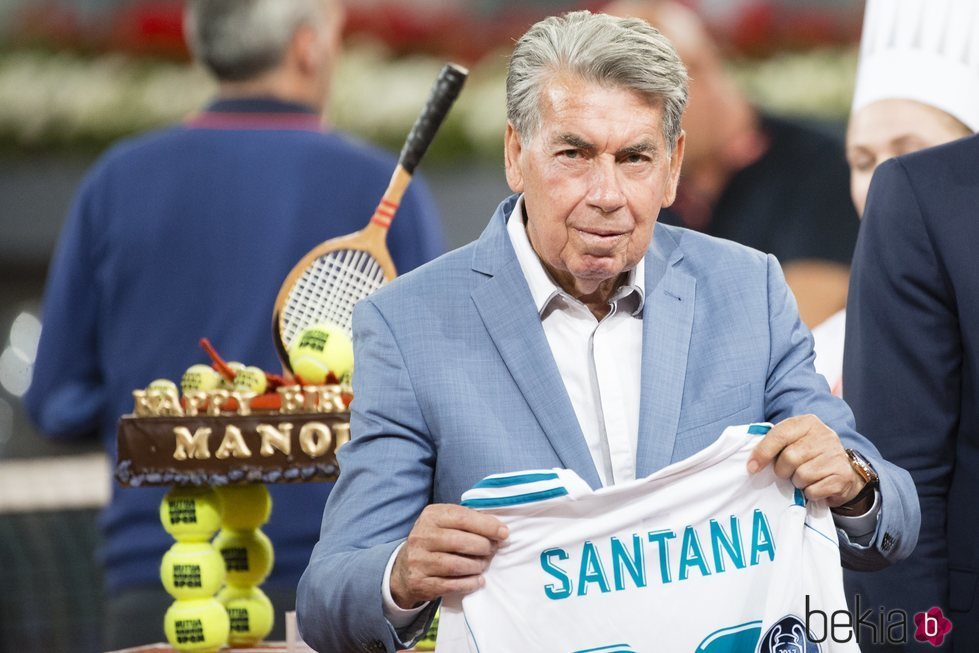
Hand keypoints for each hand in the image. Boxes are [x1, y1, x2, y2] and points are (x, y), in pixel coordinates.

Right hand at [390, 503, 508, 608]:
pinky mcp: (420, 582)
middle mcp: (421, 536)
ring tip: (484, 564)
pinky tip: (478, 580)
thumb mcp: (445, 523)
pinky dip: (469, 583)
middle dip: (484, 547)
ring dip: (477, 566)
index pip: (463, 518)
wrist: (404, 569)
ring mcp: (419, 560)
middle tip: (493, 550)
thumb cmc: (435, 542)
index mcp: (431, 516)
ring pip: (456, 565)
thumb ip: (468, 521)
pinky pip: (451, 585)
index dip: (487, 526)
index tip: (503, 533)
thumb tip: (499, 529)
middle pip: (461, 542)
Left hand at [747, 415, 866, 508]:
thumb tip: (752, 462)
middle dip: (782, 470)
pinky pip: (814, 491)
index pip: (780, 435)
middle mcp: (825, 435)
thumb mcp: (793, 441)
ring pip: (802, 476)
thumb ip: (775, 444)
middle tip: (787, 473)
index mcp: (808, 422)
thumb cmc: (809, 455)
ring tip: (804, 478)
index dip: (763, 452)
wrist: (843, 470)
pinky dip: (810, 493)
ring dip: (797, 482)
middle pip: (789, 457)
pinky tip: (816, 486)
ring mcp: (836, 455)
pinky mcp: (843, 476)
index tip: (752, 467)